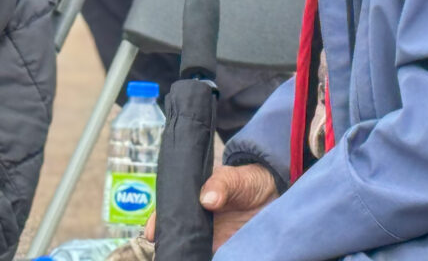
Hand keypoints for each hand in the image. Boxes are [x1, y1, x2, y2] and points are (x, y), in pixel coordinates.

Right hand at [144, 163, 277, 250]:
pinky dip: (204, 258)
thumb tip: (208, 199)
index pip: (168, 211)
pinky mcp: (221, 250)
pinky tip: (204, 258)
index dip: (158, 222)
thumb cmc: (249, 181)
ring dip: (184, 252)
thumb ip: (222, 184)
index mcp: (193, 199)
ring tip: (182, 255)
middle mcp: (196, 221)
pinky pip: (207, 257)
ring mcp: (208, 238)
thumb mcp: (236, 177)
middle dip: (169, 243)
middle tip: (167, 250)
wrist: (273, 195)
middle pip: (175, 235)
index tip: (153, 232)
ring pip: (188, 249)